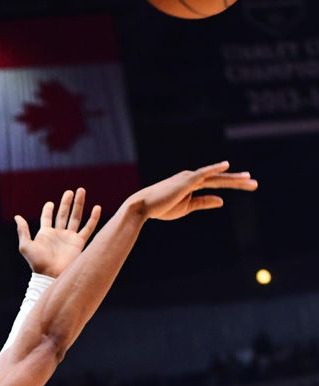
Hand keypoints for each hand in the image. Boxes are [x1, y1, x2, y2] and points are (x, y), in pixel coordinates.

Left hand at [14, 188, 101, 276]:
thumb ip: (23, 231)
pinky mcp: (79, 242)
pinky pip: (88, 228)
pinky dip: (93, 218)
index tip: (50, 204)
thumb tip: (17, 217)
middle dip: (67, 202)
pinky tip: (97, 208)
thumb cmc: (37, 262)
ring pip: (76, 217)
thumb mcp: (26, 245)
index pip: (47, 217)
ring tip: (81, 191)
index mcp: (45, 233)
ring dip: (79, 204)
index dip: (48, 210)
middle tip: (70, 191)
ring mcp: (69, 237)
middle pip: (63, 214)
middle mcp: (58, 234)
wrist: (51, 274)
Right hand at [128, 161, 257, 220]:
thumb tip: (222, 200)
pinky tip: (226, 166)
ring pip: (216, 177)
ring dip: (233, 179)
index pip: (216, 183)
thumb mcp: (186, 207)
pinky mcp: (186, 180)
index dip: (233, 184)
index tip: (247, 185)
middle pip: (220, 179)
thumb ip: (203, 202)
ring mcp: (189, 178)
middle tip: (255, 184)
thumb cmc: (160, 208)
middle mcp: (192, 178)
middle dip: (238, 181)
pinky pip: (203, 173)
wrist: (142, 206)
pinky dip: (214, 169)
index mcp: (191, 185)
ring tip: (250, 180)